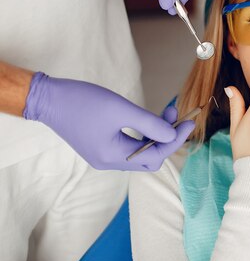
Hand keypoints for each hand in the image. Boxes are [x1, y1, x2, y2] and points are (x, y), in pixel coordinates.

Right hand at [23, 73, 194, 170]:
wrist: (48, 99)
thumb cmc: (83, 102)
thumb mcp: (121, 110)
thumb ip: (149, 124)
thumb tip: (172, 135)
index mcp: (113, 156)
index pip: (156, 155)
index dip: (175, 139)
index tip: (190, 122)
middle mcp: (109, 161)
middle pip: (150, 158)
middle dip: (168, 138)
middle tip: (178, 116)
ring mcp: (104, 155)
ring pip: (141, 152)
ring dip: (157, 134)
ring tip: (167, 112)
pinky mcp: (101, 146)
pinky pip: (131, 146)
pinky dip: (145, 134)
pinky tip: (150, 118)